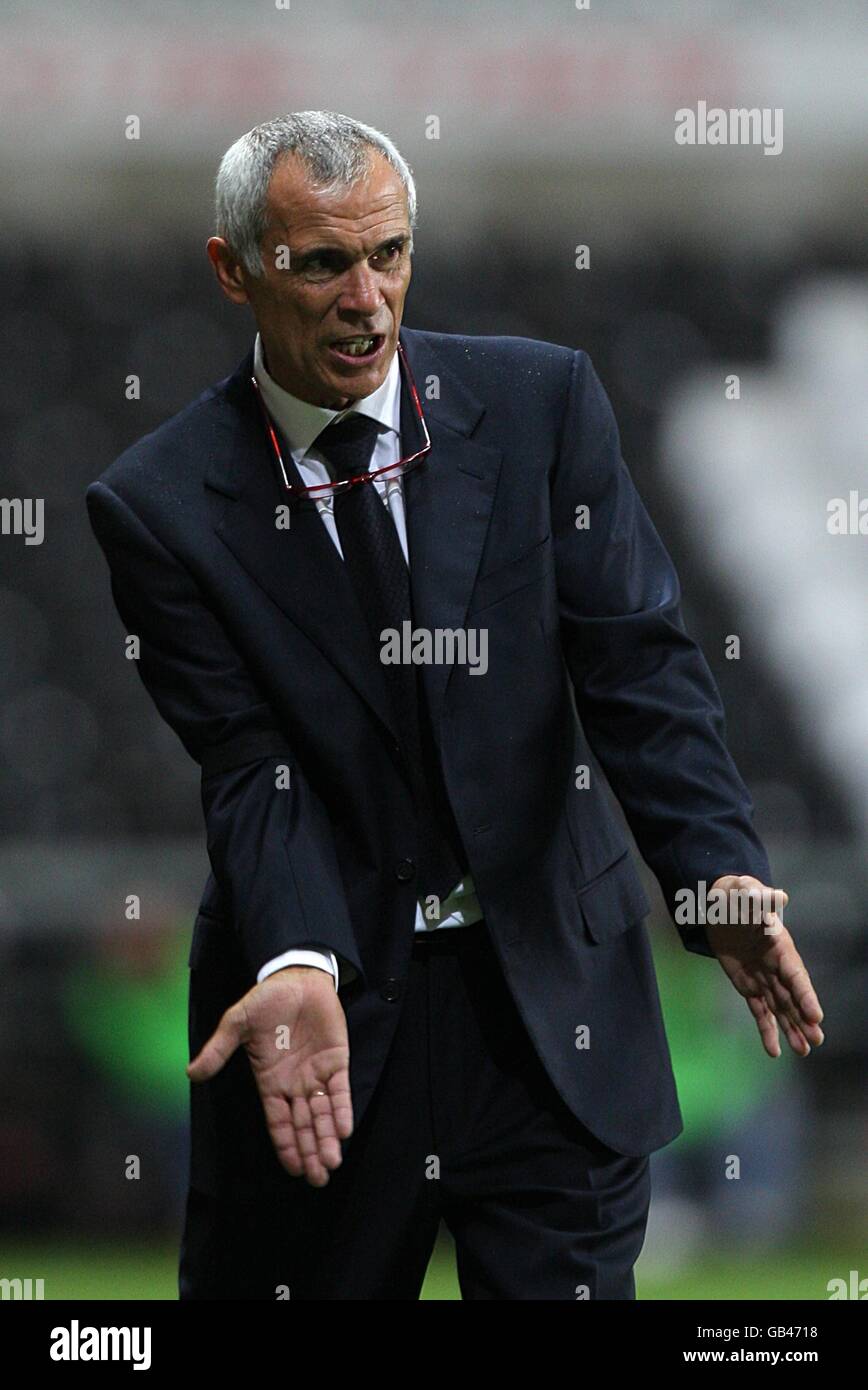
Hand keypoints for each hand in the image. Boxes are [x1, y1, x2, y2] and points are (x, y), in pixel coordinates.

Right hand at [186, 967, 351, 1186]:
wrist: (297, 977)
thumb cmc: (266, 1001)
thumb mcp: (236, 1023)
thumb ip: (218, 1049)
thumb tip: (190, 1072)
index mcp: (270, 1082)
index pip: (278, 1122)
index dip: (286, 1145)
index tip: (293, 1170)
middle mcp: (294, 1084)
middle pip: (303, 1126)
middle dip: (310, 1152)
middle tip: (319, 1179)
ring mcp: (316, 1073)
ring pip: (323, 1114)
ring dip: (328, 1138)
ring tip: (332, 1162)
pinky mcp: (336, 1060)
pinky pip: (340, 1090)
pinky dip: (343, 1109)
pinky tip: (345, 1129)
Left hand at [705, 875, 823, 1058]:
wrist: (722, 903)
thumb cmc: (738, 894)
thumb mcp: (747, 891)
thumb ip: (761, 897)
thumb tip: (779, 896)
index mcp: (779, 947)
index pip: (795, 975)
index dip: (805, 995)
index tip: (816, 1016)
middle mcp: (776, 966)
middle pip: (792, 997)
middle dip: (803, 1019)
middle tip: (815, 1042)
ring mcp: (763, 978)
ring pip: (780, 1008)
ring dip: (791, 1030)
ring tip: (804, 1051)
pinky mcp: (748, 986)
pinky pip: (758, 1010)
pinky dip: (766, 1030)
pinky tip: (774, 1051)